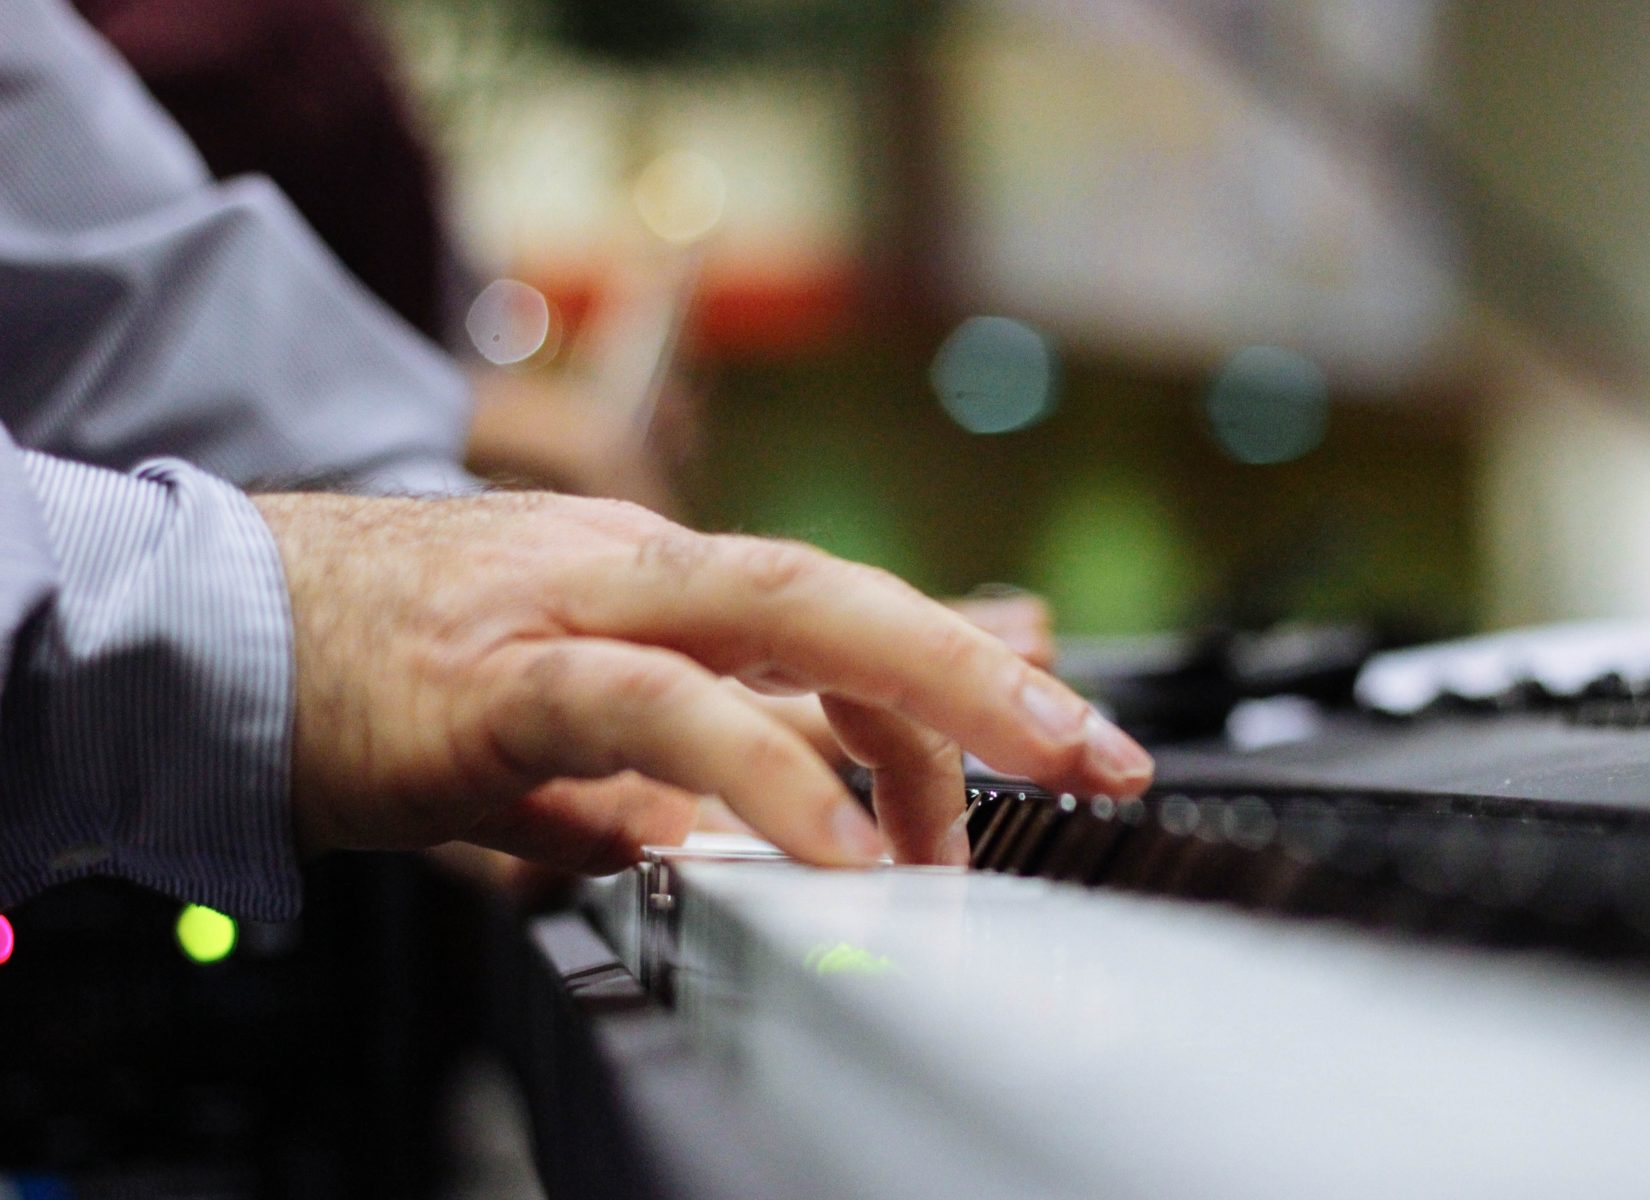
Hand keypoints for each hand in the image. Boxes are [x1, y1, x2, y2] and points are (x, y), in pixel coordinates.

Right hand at [252, 492, 1152, 872]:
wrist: (220, 631)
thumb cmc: (405, 673)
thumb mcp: (590, 709)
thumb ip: (717, 736)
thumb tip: (839, 790)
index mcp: (667, 580)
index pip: (851, 614)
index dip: (971, 675)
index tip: (1069, 745)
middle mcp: (642, 570)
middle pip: (849, 595)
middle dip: (992, 675)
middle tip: (1101, 756)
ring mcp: (574, 605)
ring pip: (782, 613)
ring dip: (918, 705)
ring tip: (1004, 804)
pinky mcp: (499, 680)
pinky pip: (656, 709)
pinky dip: (759, 771)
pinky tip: (832, 850)